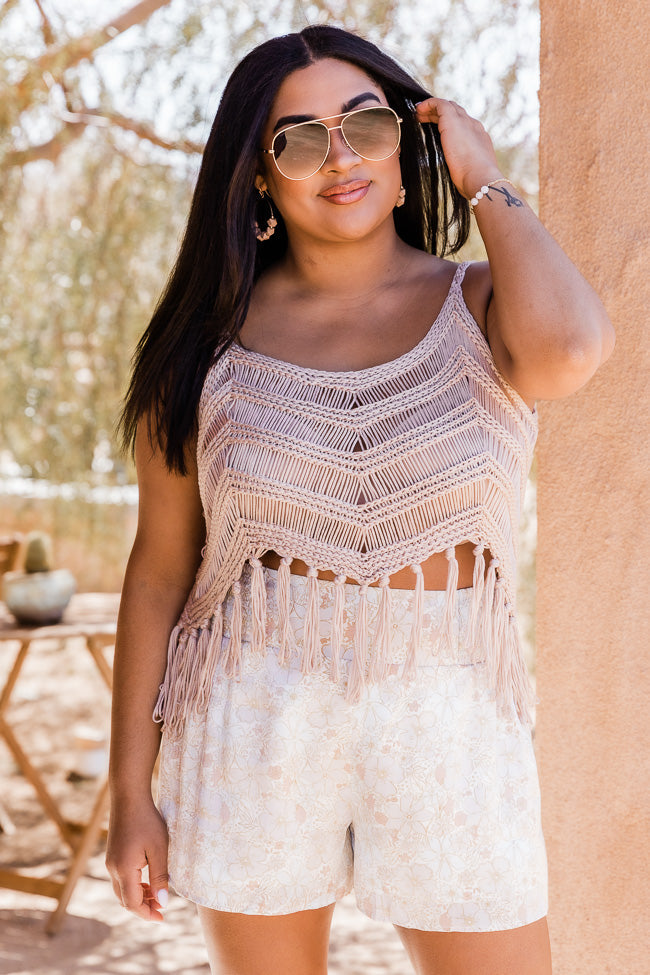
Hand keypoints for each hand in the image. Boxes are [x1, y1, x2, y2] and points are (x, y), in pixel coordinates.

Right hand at [105, 797, 168, 921]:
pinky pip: (121, 879)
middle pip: (125, 900)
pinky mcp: (113, 855)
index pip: (132, 903)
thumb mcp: (159, 849)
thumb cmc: (147, 821)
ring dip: (138, 896)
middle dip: (143, 907)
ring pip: (122, 890)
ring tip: (157, 895)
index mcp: (123, 870)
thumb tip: (163, 903)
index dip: (147, 913)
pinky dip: (133, 885)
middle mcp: (113, 869)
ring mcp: (111, 862)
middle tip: (162, 908)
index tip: (162, 917)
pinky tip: (148, 880)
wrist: (129, 797)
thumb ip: (160, 877)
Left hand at [415, 97, 502, 200]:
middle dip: (440, 114)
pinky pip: (440, 104)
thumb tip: (453, 171)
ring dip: (433, 109)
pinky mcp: (453, 121)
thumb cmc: (473, 182)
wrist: (481, 178)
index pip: (464, 124)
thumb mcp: (469, 171)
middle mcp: (473, 126)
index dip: (449, 124)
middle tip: (425, 118)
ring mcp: (464, 122)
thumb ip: (462, 166)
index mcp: (479, 138)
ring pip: (448, 107)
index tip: (437, 128)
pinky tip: (419, 110)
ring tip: (419, 113)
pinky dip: (429, 104)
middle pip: (456, 112)